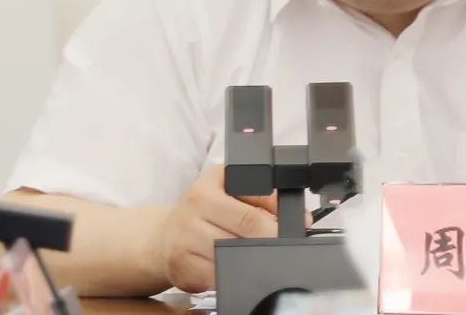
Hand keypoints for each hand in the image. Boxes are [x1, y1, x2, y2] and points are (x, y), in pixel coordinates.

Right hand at [155, 165, 283, 291]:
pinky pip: (215, 280)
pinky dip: (227, 276)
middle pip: (240, 243)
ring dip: (245, 262)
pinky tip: (228, 265)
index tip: (286, 236)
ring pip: (229, 263)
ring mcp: (183, 248)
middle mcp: (189, 220)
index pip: (247, 218)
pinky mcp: (181, 272)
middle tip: (274, 248)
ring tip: (249, 254)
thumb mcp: (229, 186)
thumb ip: (263, 195)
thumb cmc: (202, 208)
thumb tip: (300, 217)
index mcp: (204, 194)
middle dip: (262, 247)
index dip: (272, 230)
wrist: (164, 234)